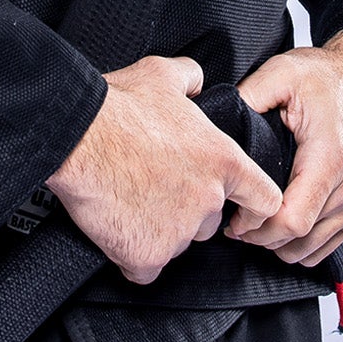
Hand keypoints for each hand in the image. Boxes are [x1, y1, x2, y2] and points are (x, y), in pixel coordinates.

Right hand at [46, 54, 284, 284]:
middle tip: (155, 189)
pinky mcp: (147, 254)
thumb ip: (192, 79)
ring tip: (129, 201)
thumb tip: (196, 83)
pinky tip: (118, 230)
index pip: (265, 200)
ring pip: (177, 243)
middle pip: (209, 222)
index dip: (252, 208)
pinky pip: (146, 267)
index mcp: (222, 161)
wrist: (77, 136)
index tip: (240, 213)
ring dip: (159, 231)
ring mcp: (179, 232)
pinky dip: (133, 255)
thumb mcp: (164, 74)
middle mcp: (207, 200)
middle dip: (187, 212)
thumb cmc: (118, 106)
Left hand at [227, 26, 342, 267]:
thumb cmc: (331, 78)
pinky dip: (299, 243)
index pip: (291, 220)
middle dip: (260, 237)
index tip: (234, 215)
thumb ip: (248, 95)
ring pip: (309, 252)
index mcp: (330, 159)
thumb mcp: (283, 72)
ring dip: (279, 243)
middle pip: (297, 242)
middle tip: (236, 218)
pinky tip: (280, 219)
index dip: (255, 226)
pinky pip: (324, 248)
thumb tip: (218, 122)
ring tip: (255, 219)